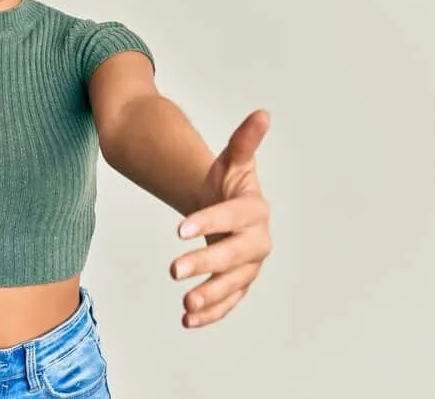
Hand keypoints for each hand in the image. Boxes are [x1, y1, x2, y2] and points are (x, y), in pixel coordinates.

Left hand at [170, 109, 272, 327]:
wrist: (230, 209)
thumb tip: (262, 113)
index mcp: (253, 210)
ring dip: (210, 296)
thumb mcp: (232, 161)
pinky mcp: (239, 285)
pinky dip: (211, 314)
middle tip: (173, 269)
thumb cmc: (229, 183)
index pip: (232, 217)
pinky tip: (188, 320)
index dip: (208, 222)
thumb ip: (244, 141)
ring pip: (232, 285)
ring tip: (185, 303)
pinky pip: (228, 303)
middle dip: (206, 264)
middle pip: (233, 256)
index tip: (178, 229)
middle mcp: (257, 242)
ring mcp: (249, 266)